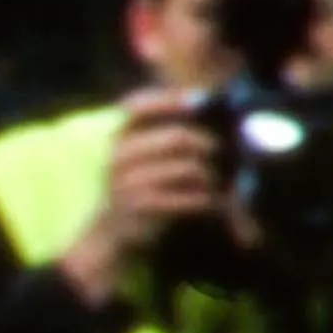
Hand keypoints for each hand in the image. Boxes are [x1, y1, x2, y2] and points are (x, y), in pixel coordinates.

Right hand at [60, 103, 229, 299]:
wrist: (111, 233)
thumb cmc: (140, 187)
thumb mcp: (144, 158)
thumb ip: (168, 136)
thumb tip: (209, 109)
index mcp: (120, 136)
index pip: (138, 105)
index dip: (169, 99)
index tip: (200, 99)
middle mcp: (120, 154)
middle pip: (178, 137)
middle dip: (207, 143)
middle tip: (220, 151)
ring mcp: (128, 180)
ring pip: (188, 168)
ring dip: (210, 175)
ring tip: (214, 182)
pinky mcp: (140, 205)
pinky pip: (187, 197)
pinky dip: (205, 199)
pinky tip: (208, 202)